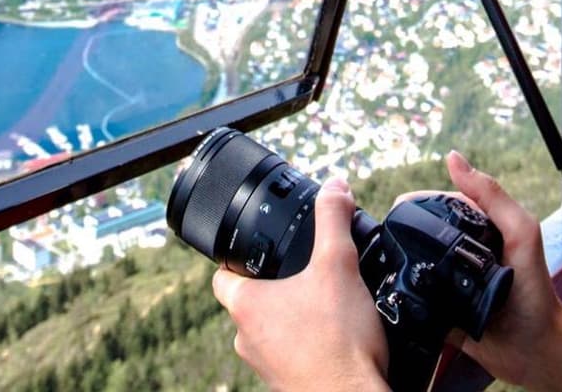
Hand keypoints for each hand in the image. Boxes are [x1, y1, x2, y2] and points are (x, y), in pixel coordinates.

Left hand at [212, 176, 388, 391]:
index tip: (257, 248)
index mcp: (246, 305)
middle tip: (304, 272)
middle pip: (249, 301)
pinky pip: (289, 354)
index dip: (236, 257)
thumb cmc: (337, 342)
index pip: (222, 273)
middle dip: (275, 286)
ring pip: (270, 330)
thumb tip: (335, 188)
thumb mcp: (338, 265)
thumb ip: (333, 221)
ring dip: (292, 316)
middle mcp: (246, 338)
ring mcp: (265, 365)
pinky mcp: (286, 383)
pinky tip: (334, 335)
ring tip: (325, 303)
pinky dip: (306, 342)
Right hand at [399, 152, 561, 391]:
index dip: (417, 201)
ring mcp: (452, 281)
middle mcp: (464, 252)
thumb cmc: (536, 292)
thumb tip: (454, 158)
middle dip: (402, 229)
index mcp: (481, 229)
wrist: (537, 351)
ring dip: (398, 259)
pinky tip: (388, 286)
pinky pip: (416, 296)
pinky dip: (403, 289)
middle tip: (381, 234)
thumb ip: (492, 196)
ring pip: (416, 262)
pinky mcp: (442, 311)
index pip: (442, 204)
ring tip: (378, 258)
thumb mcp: (521, 233)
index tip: (394, 207)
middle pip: (424, 232)